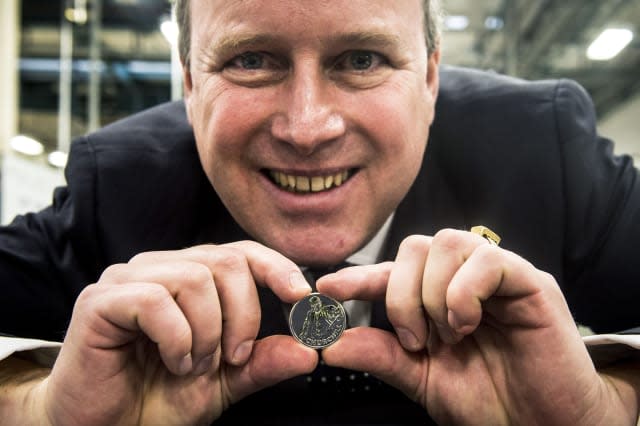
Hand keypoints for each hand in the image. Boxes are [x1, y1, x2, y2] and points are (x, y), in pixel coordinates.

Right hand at [37, 242, 315, 424]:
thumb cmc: (156, 399)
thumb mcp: (225, 383)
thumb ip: (263, 363)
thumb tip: (308, 350)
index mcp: (190, 278)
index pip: (241, 252)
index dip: (276, 268)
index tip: (301, 297)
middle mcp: (161, 269)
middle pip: (225, 261)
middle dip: (242, 315)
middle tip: (231, 357)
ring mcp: (128, 280)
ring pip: (194, 279)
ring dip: (207, 333)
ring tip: (192, 365)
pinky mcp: (101, 300)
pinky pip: (155, 300)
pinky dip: (176, 338)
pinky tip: (172, 361)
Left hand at [317, 229, 637, 424]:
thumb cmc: (490, 401)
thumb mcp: (423, 380)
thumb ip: (381, 357)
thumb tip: (331, 343)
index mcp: (435, 299)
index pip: (391, 271)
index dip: (357, 276)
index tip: (325, 290)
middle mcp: (462, 280)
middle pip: (414, 246)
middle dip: (401, 293)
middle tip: (415, 340)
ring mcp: (496, 276)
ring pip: (446, 243)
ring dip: (434, 293)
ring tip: (450, 335)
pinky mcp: (529, 281)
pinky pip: (486, 259)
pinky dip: (463, 291)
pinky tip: (467, 323)